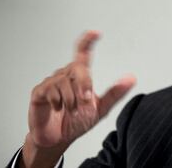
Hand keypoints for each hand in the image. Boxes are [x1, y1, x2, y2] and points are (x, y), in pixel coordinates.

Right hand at [21, 31, 135, 167]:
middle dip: (85, 84)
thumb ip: (115, 93)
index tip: (95, 33)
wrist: (59, 139)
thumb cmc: (78, 121)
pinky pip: (51, 90)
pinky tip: (58, 109)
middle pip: (78, 68)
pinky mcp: (39, 92)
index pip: (82, 53)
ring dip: (72, 100)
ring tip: (71, 110)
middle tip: (85, 100)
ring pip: (65, 82)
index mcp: (80, 76)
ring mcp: (51, 82)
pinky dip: (59, 102)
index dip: (88, 41)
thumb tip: (131, 78)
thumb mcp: (101, 108)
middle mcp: (65, 75)